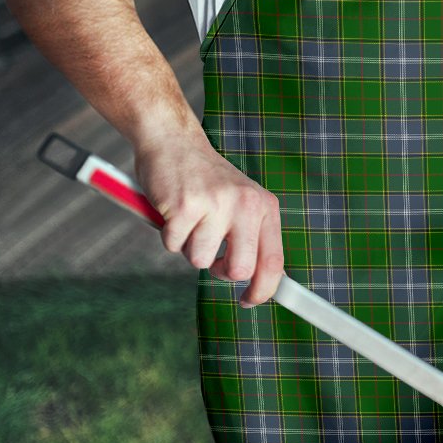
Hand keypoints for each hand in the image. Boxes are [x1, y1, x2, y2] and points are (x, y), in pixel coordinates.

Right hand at [135, 136, 282, 306]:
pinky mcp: (185, 206)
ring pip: (200, 260)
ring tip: (190, 219)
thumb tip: (259, 282)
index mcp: (264, 206)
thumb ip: (252, 237)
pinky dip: (169, 235)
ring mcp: (216, 204)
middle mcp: (246, 204)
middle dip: (220, 271)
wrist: (174, 141)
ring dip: (189, 247)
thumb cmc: (206, 180)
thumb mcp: (241, 202)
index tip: (249, 301)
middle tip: (211, 254)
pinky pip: (173, 245)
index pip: (273, 261)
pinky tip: (173, 210)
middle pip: (239, 270)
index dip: (263, 290)